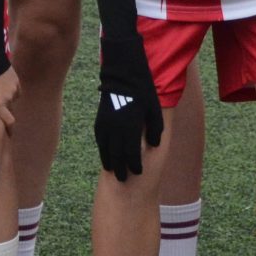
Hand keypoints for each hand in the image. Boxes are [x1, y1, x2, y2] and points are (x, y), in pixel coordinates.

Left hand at [0, 66, 19, 128]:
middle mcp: (8, 98)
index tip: (9, 134)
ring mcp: (14, 89)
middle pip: (9, 111)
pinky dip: (10, 92)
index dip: (10, 129)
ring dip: (6, 101)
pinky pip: (15, 91)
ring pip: (12, 100)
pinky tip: (2, 86)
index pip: (10, 121)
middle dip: (4, 112)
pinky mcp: (17, 81)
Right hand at [93, 46, 163, 182]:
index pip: (132, 152)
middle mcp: (116, 129)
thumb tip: (153, 145)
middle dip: (121, 168)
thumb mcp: (155, 110)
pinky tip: (106, 155)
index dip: (135, 164)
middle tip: (123, 180)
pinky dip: (103, 150)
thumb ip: (155, 130)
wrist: (123, 75)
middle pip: (117, 154)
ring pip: (106, 149)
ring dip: (110, 161)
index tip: (138, 172)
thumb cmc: (143, 91)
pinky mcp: (100, 120)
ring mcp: (106, 124)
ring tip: (113, 171)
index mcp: (131, 127)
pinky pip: (100, 140)